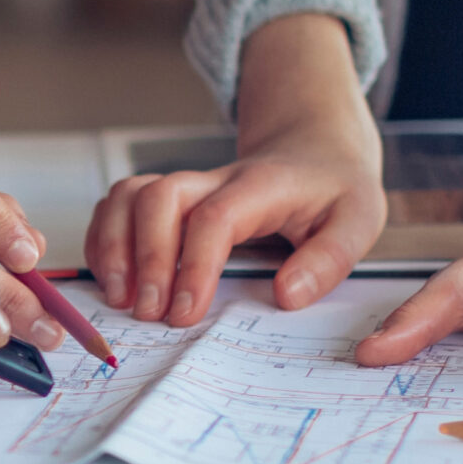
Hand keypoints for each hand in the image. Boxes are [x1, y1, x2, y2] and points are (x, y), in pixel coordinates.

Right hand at [86, 12, 385, 325]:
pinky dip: (103, 239)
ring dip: (113, 246)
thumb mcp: (359, 221)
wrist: (315, 150)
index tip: (185, 314)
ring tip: (119, 298)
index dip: (193, 265)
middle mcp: (214, 179)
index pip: (215, 217)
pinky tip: (111, 278)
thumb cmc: (334, 191)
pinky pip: (117, 204)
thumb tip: (286, 295)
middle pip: (158, 197)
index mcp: (262, 186)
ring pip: (128, 195)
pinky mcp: (166, 197)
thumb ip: (328, 259)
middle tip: (150, 313)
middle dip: (145, 258)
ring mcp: (186, 185)